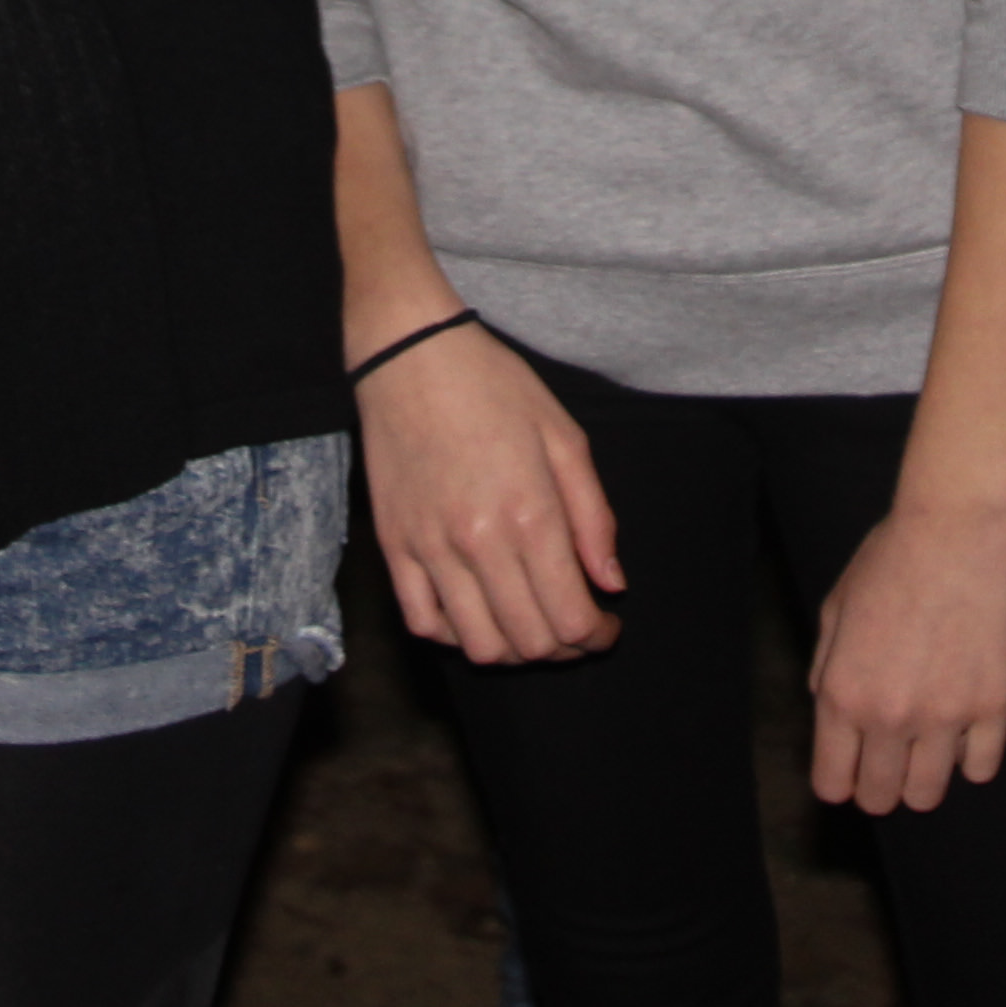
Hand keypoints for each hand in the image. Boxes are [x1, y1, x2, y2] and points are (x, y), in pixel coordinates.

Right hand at [359, 323, 624, 665]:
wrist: (409, 356)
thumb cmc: (494, 387)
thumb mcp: (565, 437)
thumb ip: (594, 517)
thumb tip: (611, 584)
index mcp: (530, 513)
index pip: (572, 617)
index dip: (598, 635)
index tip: (606, 624)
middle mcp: (479, 542)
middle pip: (531, 642)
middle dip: (565, 647)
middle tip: (577, 626)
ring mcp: (430, 549)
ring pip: (479, 646)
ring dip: (515, 650)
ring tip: (530, 622)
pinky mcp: (394, 547)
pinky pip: (423, 623)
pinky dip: (456, 636)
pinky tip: (479, 612)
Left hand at [807, 496, 1005, 811]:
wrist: (955, 531)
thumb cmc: (889, 560)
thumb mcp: (834, 609)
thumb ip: (826, 668)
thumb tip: (830, 709)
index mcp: (844, 695)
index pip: (833, 782)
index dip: (841, 780)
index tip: (853, 768)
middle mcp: (890, 717)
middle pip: (881, 798)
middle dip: (881, 785)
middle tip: (893, 758)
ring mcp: (945, 717)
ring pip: (929, 795)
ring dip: (924, 778)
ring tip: (929, 747)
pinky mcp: (994, 707)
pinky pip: (981, 768)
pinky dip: (972, 757)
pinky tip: (967, 728)